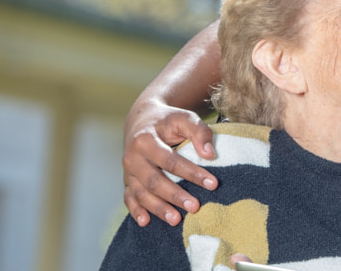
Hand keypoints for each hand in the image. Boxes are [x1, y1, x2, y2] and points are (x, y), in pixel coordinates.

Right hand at [122, 101, 216, 225]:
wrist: (142, 119)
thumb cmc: (168, 120)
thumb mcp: (185, 118)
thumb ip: (199, 132)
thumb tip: (210, 154)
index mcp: (145, 140)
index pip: (171, 161)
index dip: (192, 173)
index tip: (213, 184)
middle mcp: (132, 158)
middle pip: (154, 181)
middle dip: (175, 196)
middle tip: (195, 207)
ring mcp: (128, 171)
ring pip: (141, 193)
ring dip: (158, 208)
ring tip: (176, 220)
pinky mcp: (127, 180)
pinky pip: (129, 198)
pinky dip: (136, 211)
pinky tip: (146, 222)